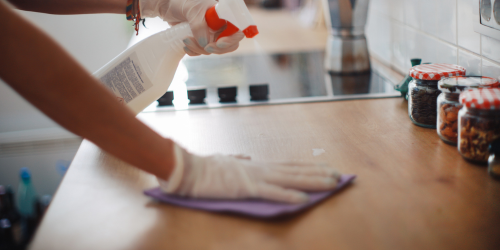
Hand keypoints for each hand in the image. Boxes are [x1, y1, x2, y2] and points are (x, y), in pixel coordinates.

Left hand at [140, 0, 244, 55]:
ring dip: (200, 49)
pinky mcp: (200, 40)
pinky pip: (202, 52)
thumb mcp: (192, 10)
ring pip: (213, 50)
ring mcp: (210, 34)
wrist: (166, 6)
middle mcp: (220, 25)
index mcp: (224, 15)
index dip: (232, 39)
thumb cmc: (181, 1)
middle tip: (205, 47)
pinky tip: (185, 46)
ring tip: (186, 40)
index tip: (219, 43)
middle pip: (228, 44)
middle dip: (216, 48)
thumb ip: (200, 26)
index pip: (238, 30)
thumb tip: (205, 44)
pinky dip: (194, 52)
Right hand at [158, 144, 340, 203]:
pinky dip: (289, 197)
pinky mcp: (247, 188)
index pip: (290, 166)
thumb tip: (244, 158)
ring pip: (291, 180)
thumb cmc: (206, 167)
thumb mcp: (225, 161)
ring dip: (312, 182)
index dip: (309, 168)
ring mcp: (256, 177)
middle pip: (296, 171)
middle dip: (319, 174)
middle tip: (339, 176)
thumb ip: (237, 160)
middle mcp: (262, 169)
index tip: (325, 169)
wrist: (190, 169)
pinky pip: (272, 193)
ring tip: (332, 184)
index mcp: (258, 165)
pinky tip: (304, 200)